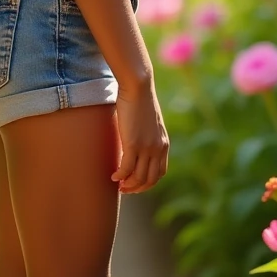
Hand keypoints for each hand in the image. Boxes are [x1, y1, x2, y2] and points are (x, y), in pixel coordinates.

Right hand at [111, 77, 168, 193]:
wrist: (138, 87)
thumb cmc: (140, 100)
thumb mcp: (149, 122)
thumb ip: (147, 134)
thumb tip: (136, 139)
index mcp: (163, 144)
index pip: (160, 172)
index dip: (148, 182)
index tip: (136, 183)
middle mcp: (158, 149)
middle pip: (150, 179)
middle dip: (138, 188)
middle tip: (125, 189)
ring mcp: (146, 148)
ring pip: (139, 177)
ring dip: (128, 185)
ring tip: (119, 185)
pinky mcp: (133, 144)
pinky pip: (126, 169)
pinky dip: (120, 176)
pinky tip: (113, 177)